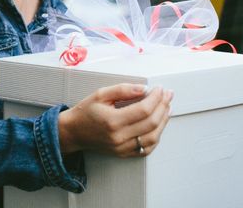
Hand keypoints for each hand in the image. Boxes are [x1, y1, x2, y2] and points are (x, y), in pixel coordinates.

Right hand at [58, 84, 172, 157]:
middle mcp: (119, 137)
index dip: (156, 98)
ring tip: (167, 107)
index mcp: (112, 120)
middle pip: (151, 123)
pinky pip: (147, 148)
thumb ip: (123, 89)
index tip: (160, 88)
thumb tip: (144, 88)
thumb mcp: (101, 94)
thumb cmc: (86, 111)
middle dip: (163, 106)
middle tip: (168, 95)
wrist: (75, 132)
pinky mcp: (124, 153)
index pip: (143, 110)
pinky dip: (157, 136)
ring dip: (164, 121)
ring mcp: (123, 148)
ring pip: (153, 137)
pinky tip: (159, 124)